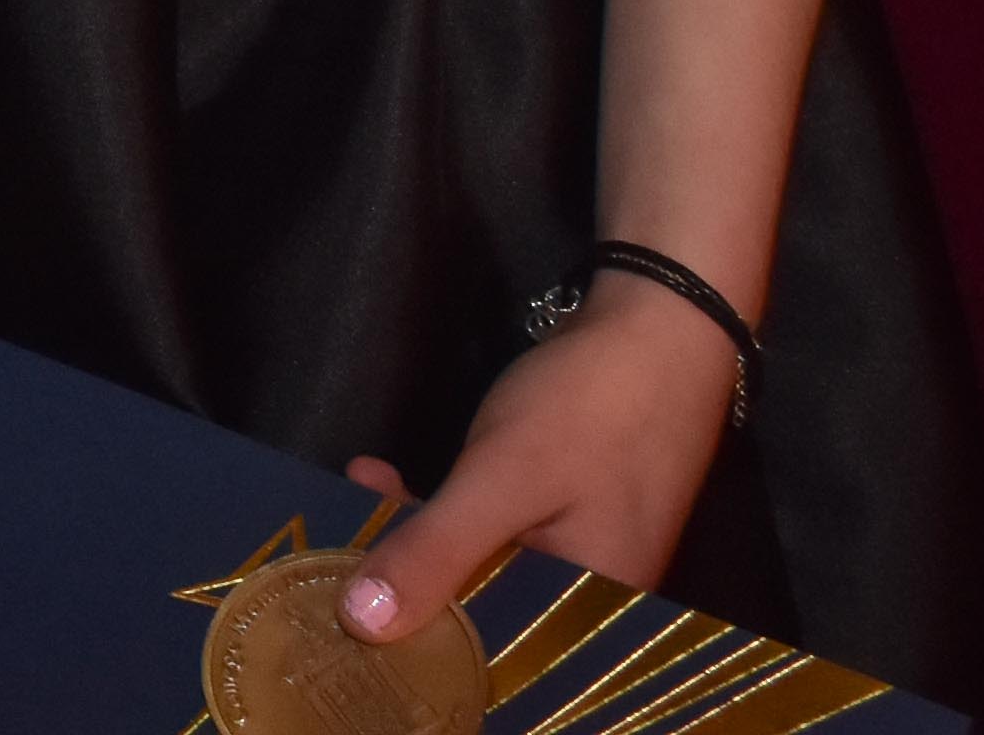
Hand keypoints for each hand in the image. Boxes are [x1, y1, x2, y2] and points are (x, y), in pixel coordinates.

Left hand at [337, 285, 737, 639]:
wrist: (659, 321)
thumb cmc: (591, 409)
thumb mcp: (501, 480)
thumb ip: (436, 551)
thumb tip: (360, 624)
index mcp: (591, 614)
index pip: (492, 661)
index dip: (419, 651)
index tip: (343, 630)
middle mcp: (591, 597)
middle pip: (483, 614)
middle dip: (407, 589)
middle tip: (325, 562)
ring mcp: (580, 550)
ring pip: (481, 567)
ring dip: (414, 539)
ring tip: (344, 506)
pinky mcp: (565, 510)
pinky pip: (493, 529)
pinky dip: (441, 509)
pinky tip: (382, 478)